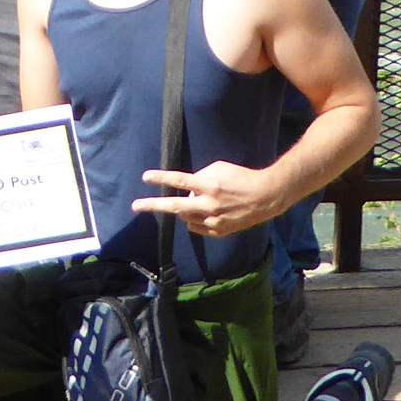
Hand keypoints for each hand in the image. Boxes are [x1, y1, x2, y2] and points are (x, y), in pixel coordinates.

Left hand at [134, 161, 282, 237]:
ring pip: (186, 217)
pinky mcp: (218, 232)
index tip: (145, 177)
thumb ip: (200, 177)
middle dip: (153, 205)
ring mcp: (213, 221)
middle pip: (175, 206)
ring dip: (185, 209)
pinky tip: (204, 213)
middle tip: (135, 206)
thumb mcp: (219, 168)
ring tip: (198, 202)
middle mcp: (208, 205)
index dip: (161, 178)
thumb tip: (187, 190)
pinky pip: (197, 227)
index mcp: (209, 185)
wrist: (265, 197)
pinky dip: (195, 219)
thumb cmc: (241, 178)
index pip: (180, 181)